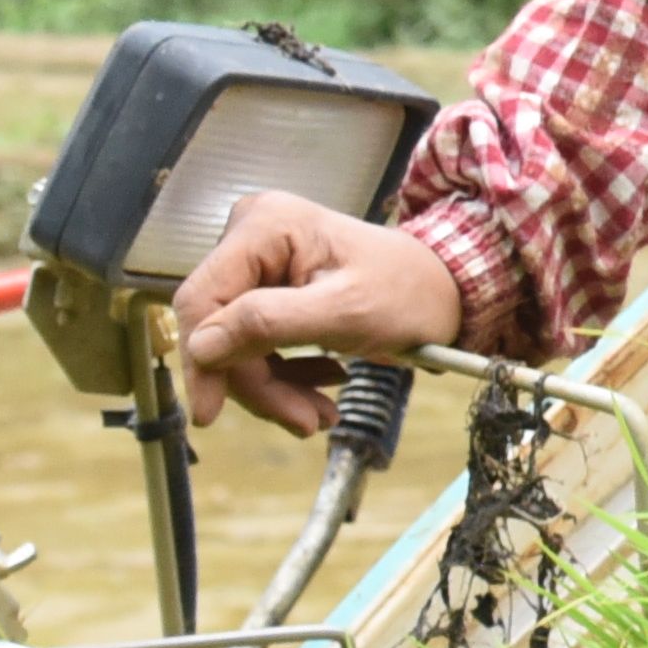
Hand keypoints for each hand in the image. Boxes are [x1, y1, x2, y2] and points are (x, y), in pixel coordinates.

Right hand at [168, 191, 463, 433]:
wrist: (446, 292)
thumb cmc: (410, 291)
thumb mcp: (345, 311)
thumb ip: (270, 323)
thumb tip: (201, 347)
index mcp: (265, 226)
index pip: (202, 299)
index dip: (201, 361)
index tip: (209, 414)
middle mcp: (252, 236)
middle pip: (219, 327)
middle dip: (255, 382)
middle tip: (303, 421)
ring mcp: (259, 262)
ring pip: (235, 343)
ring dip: (273, 387)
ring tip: (319, 414)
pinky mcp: (268, 288)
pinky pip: (255, 343)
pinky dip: (283, 375)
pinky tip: (323, 384)